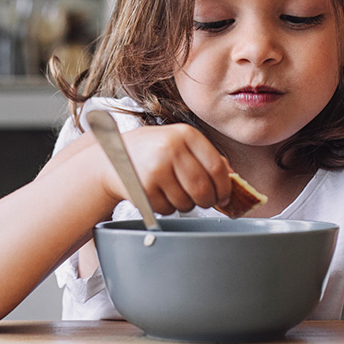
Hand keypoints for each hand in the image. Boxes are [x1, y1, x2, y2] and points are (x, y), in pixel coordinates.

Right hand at [94, 123, 232, 215]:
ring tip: (173, 192)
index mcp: (185, 134)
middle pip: (203, 189)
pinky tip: (158, 195)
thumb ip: (206, 157)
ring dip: (185, 205)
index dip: (224, 188)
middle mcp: (171, 148)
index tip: (224, 197)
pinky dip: (167, 208)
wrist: (111, 157)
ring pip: (187, 203)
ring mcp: (156, 168)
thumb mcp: (179, 143)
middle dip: (207, 201)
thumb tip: (232, 180)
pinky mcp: (143, 187)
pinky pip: (168, 209)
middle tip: (203, 201)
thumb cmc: (151, 151)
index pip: (217, 167)